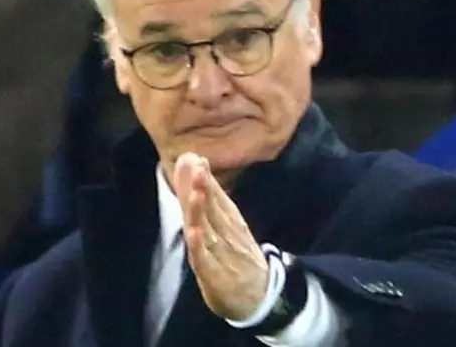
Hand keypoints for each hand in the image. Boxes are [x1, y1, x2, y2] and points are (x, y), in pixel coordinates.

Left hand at [173, 152, 268, 320]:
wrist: (261, 296)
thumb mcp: (229, 224)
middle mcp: (228, 236)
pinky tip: (194, 233)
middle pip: (214, 210)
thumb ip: (212, 195)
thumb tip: (197, 161)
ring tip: (195, 192)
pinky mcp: (217, 277)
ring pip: (210, 232)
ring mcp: (223, 256)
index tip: (196, 158)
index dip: (206, 179)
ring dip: (202, 212)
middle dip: (204, 188)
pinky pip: (207, 261)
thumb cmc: (238, 255)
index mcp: (231, 223)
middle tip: (195, 166)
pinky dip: (200, 248)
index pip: (217, 198)